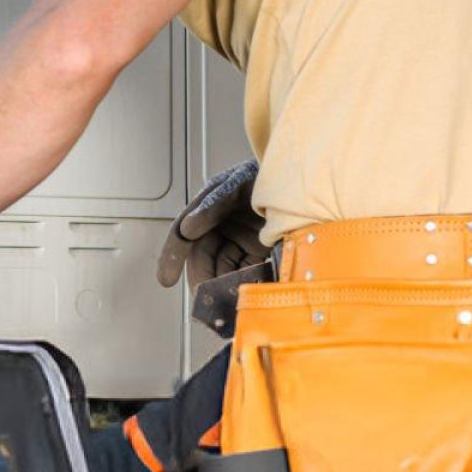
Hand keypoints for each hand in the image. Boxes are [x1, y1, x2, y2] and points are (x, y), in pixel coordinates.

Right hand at [156, 160, 267, 290]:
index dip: (172, 256)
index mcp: (211, 203)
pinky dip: (242, 283)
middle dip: (201, 278)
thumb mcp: (240, 183)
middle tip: (203, 297)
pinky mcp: (259, 251)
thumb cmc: (272, 172)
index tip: (166, 279)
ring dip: (221, 284)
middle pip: (203, 256)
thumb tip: (186, 229)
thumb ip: (214, 204)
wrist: (306, 178)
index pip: (184, 232)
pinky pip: (244, 271)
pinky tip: (243, 292)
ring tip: (224, 299)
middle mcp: (222, 223)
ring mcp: (241, 238)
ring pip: (222, 267)